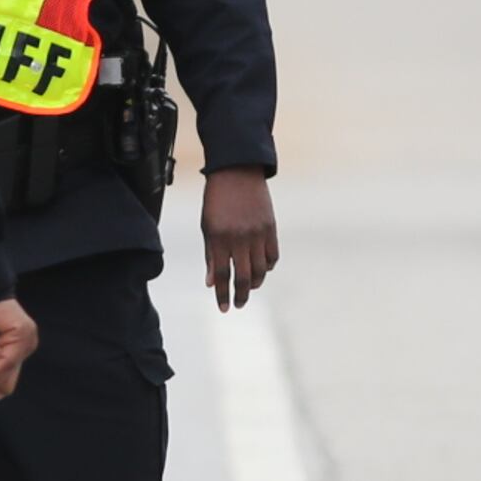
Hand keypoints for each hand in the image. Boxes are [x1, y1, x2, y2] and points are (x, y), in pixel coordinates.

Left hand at [202, 168, 278, 311]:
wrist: (236, 171)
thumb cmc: (216, 200)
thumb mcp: (207, 226)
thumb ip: (210, 255)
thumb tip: (211, 282)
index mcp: (219, 237)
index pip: (222, 275)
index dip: (222, 294)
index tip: (223, 309)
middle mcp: (239, 237)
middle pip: (243, 277)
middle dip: (241, 295)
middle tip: (238, 305)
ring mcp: (257, 233)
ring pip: (261, 269)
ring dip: (255, 283)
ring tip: (250, 288)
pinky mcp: (271, 227)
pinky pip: (273, 255)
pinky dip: (268, 267)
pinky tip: (262, 270)